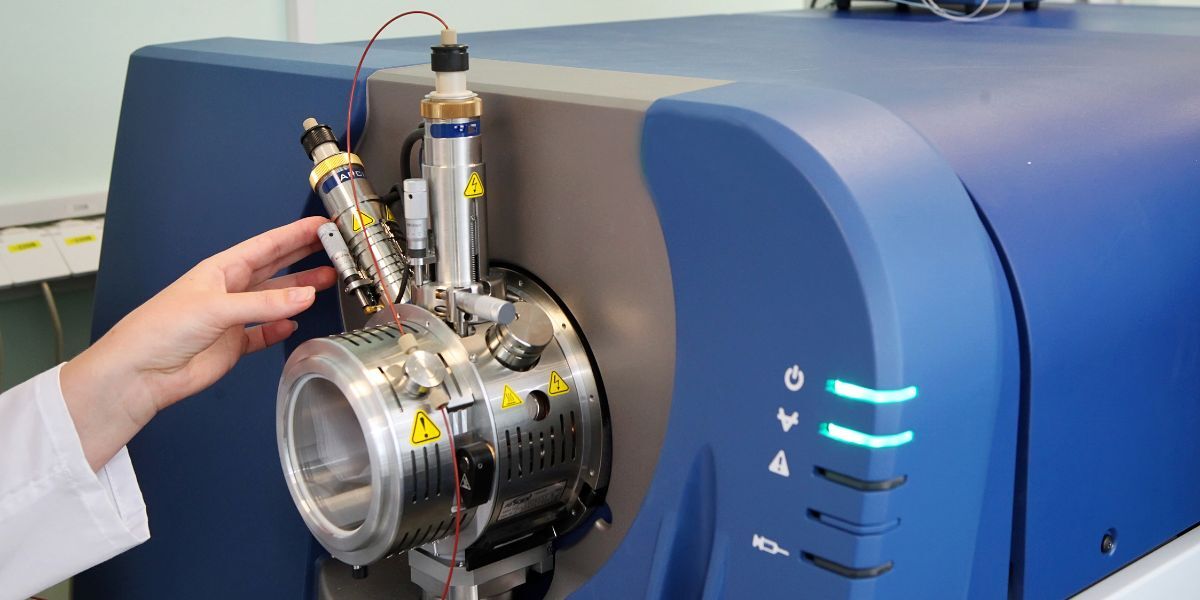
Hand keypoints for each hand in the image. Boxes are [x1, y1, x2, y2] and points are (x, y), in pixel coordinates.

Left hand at [61, 216, 336, 469]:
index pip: (267, 246)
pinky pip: (264, 333)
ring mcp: (232, 318)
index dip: (295, 234)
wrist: (140, 373)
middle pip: (275, 268)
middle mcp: (229, 290)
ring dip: (299, 291)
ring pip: (274, 299)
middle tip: (333, 248)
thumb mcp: (216, 308)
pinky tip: (293, 323)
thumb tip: (305, 296)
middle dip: (303, 256)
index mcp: (221, 270)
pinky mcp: (233, 344)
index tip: (321, 225)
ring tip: (326, 281)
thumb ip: (264, 304)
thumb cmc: (160, 329)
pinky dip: (279, 328)